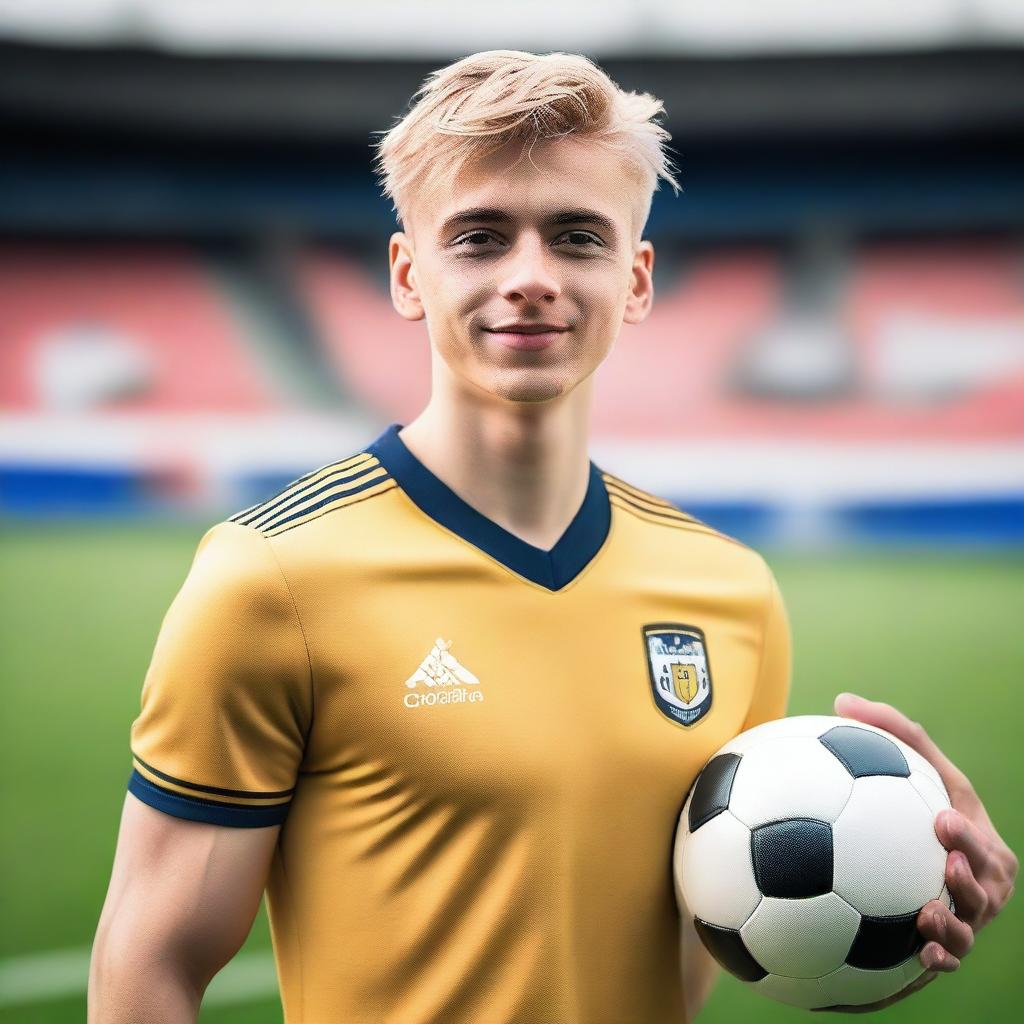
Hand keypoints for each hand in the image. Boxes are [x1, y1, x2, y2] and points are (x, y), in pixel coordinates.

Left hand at [817, 693, 1017, 1011]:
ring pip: (968, 927)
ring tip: (928, 914)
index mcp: (978, 842)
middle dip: (971, 876)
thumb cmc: (918, 807)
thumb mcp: (915, 772)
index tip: (942, 819)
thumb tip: (841, 698)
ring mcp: (968, 918)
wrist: (916, 865)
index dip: (967, 834)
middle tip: (947, 865)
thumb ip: (889, 732)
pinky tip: (920, 957)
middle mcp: (982, 884)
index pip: (978, 838)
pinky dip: (939, 959)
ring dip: (953, 925)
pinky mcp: (949, 945)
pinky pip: (949, 958)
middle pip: (984, 885)